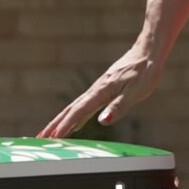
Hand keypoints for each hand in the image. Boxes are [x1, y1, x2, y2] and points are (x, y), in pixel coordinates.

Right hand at [40, 45, 163, 136]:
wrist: (148, 51)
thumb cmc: (144, 72)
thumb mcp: (135, 92)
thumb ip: (118, 107)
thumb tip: (102, 122)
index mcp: (101, 92)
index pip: (79, 112)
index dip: (66, 125)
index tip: (53, 138)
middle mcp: (95, 90)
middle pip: (70, 110)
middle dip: (54, 124)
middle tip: (39, 138)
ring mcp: (98, 89)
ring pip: (75, 107)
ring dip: (61, 120)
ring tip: (49, 133)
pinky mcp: (103, 89)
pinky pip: (84, 105)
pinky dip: (75, 115)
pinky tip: (74, 123)